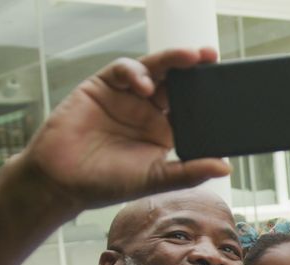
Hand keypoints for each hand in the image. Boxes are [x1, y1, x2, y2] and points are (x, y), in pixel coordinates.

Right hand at [20, 47, 229, 211]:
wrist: (62, 181)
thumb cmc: (108, 183)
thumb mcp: (155, 178)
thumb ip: (188, 172)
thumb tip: (226, 168)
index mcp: (165, 129)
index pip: (192, 105)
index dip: (207, 93)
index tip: (227, 86)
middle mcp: (148, 109)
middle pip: (176, 81)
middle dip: (194, 67)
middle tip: (211, 56)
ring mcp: (126, 96)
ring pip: (154, 69)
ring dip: (172, 60)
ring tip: (190, 58)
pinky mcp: (102, 86)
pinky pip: (123, 70)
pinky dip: (136, 72)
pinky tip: (145, 85)